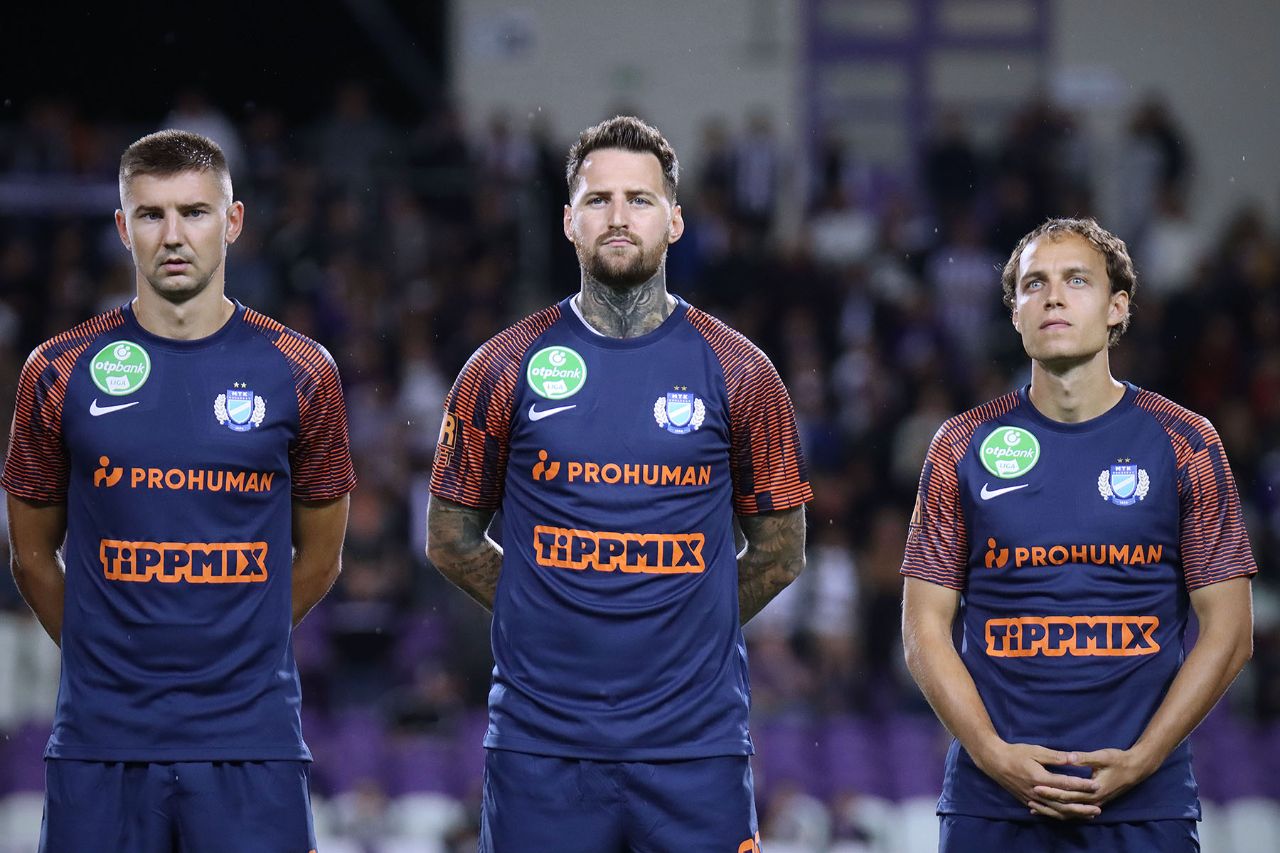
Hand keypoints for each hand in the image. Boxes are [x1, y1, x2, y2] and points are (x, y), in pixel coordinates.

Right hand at [973, 742, 1100, 820]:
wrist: (994, 762)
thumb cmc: (1016, 753)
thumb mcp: (1036, 751)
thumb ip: (1056, 757)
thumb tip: (1074, 758)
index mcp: (1040, 778)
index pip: (1066, 784)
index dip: (1082, 785)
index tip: (1096, 785)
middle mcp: (1038, 792)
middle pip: (1063, 803)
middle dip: (1082, 806)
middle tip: (1098, 809)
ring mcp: (1032, 799)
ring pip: (1056, 811)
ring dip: (1074, 815)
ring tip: (1088, 815)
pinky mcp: (1028, 802)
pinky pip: (1046, 812)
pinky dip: (1059, 816)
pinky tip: (1068, 816)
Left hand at [1028, 747, 1155, 819]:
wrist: (1136, 769)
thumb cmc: (1119, 760)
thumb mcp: (1103, 756)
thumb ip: (1085, 758)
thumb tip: (1070, 757)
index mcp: (1095, 789)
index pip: (1068, 793)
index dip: (1052, 790)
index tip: (1036, 786)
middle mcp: (1094, 801)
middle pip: (1067, 804)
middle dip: (1048, 801)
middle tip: (1030, 797)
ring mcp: (1095, 804)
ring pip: (1070, 811)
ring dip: (1052, 810)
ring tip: (1034, 807)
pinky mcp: (1094, 803)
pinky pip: (1075, 811)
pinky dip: (1061, 811)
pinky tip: (1049, 810)